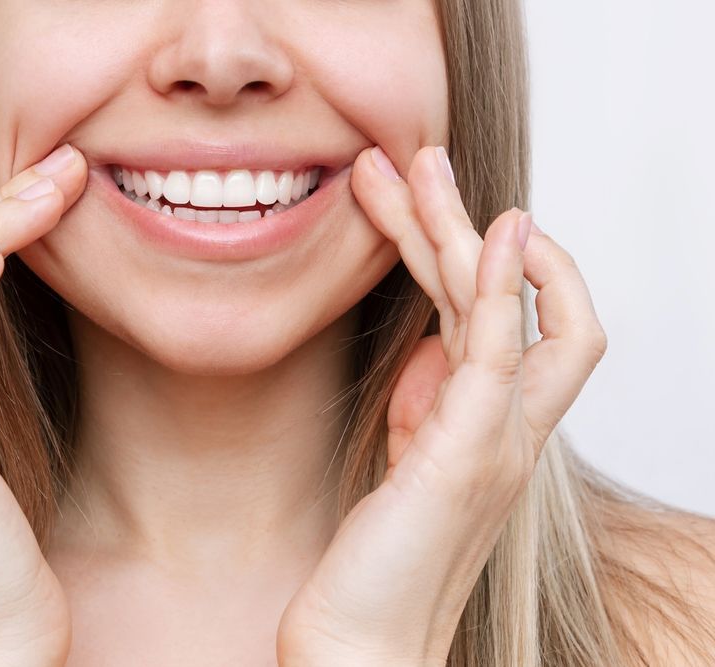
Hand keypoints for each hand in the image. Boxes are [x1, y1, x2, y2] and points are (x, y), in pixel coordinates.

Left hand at [276, 146, 607, 664]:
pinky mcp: (465, 453)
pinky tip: (492, 230)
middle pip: (512, 297)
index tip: (427, 216)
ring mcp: (495, 438)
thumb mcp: (407, 463)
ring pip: (502, 306)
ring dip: (464, 228)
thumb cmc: (380, 559)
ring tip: (424, 165)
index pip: (510, 318)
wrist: (362, 643)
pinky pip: (501, 351)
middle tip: (418, 159)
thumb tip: (429, 344)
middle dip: (461, 221)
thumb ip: (428, 402)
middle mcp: (507, 425)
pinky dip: (504, 285)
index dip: (481, 259)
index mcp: (488, 424)